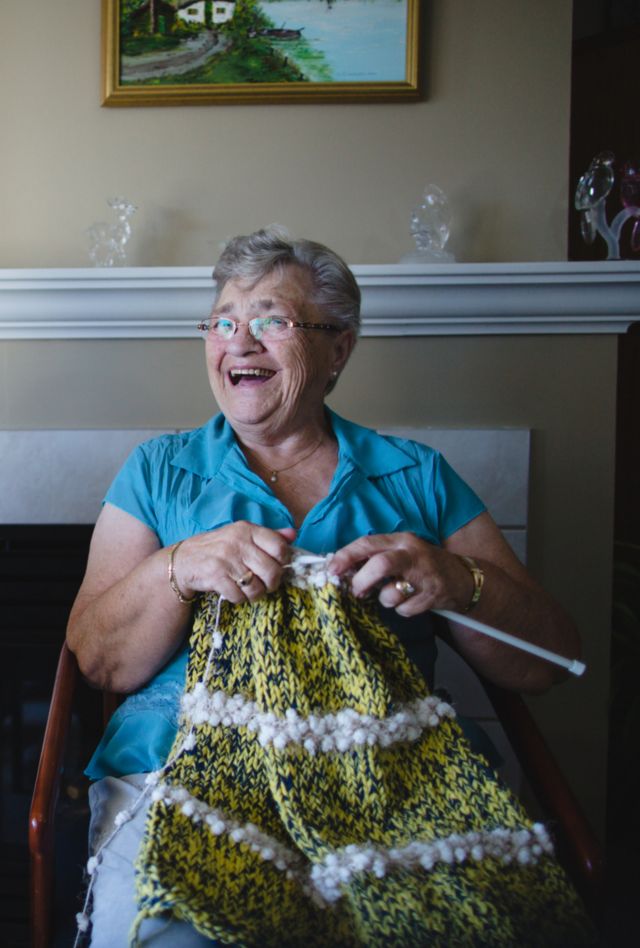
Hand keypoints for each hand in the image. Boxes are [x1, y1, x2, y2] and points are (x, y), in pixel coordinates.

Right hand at [172, 522, 295, 603]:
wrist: (185, 560)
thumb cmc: (220, 548)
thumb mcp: (243, 536)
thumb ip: (269, 536)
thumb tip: (293, 534)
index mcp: (248, 529)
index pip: (280, 547)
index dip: (284, 562)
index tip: (278, 567)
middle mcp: (238, 542)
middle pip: (272, 572)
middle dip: (272, 584)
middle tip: (266, 584)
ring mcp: (226, 560)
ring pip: (257, 588)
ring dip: (256, 594)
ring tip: (249, 589)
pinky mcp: (216, 577)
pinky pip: (239, 597)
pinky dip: (239, 599)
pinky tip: (234, 591)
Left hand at [329, 532, 472, 616]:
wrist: (462, 579)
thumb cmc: (422, 565)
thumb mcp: (401, 552)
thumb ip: (375, 557)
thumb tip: (343, 570)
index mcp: (401, 540)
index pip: (368, 543)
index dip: (346, 556)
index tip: (332, 569)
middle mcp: (412, 554)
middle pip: (380, 564)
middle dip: (362, 580)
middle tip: (357, 590)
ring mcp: (424, 576)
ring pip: (391, 593)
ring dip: (386, 600)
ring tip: (393, 595)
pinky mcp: (432, 596)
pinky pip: (405, 609)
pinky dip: (402, 610)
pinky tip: (412, 601)